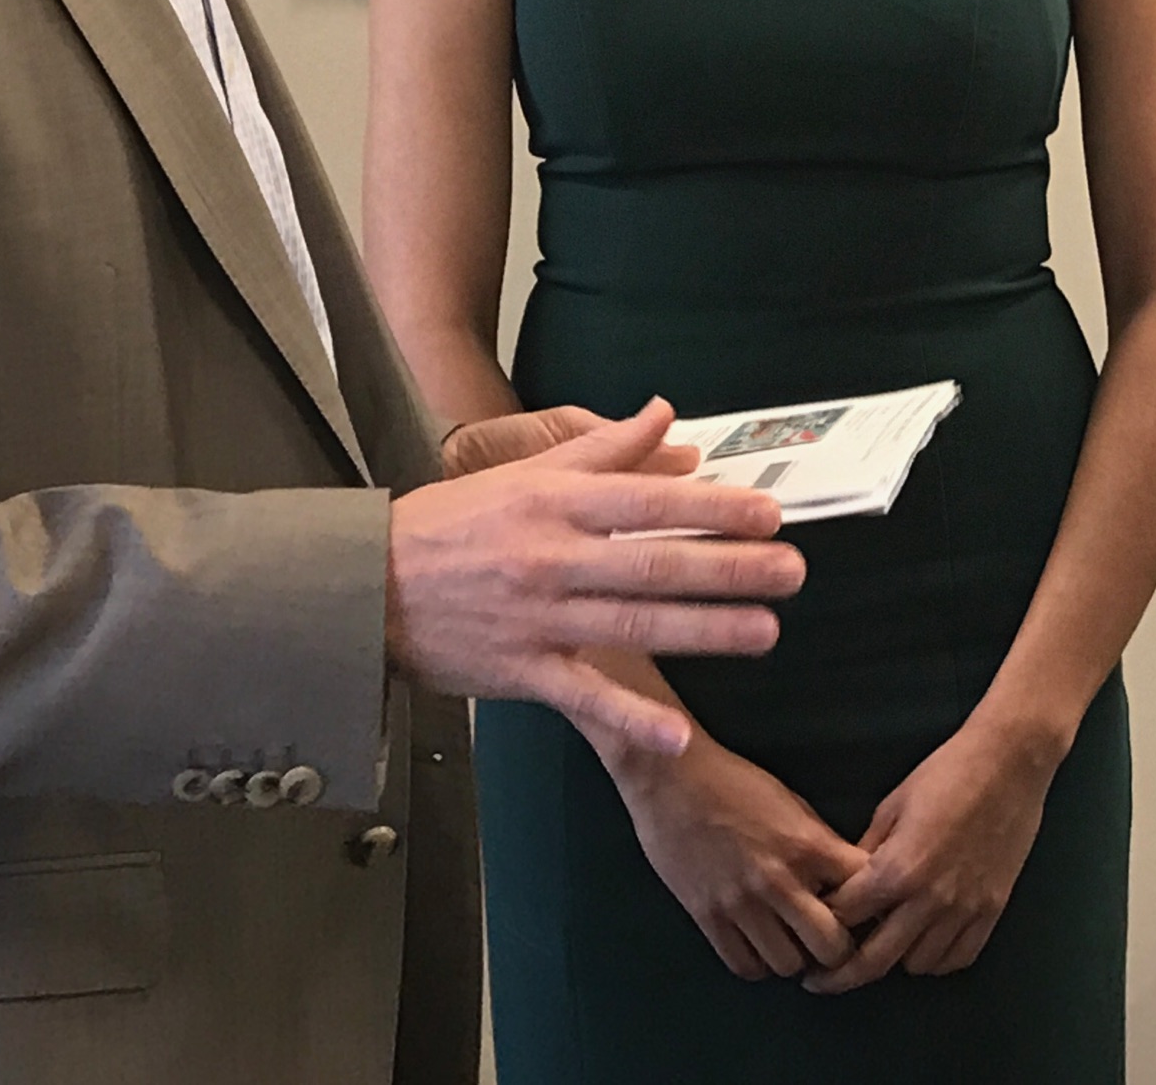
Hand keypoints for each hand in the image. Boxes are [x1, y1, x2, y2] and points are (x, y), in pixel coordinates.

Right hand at [385, 401, 801, 755]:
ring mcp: (538, 618)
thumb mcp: (524, 471)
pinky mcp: (520, 670)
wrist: (363, 584)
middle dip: (729, 569)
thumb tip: (669, 421)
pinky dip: (630, 718)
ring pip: (633, 626)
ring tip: (765, 632)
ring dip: (704, 632)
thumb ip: (603, 447)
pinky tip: (678, 734)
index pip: (648, 502)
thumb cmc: (452, 523)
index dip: (712, 507)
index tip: (768, 513)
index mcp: (555, 503)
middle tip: (791, 572)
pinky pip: (584, 697)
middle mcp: (552, 557)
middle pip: (654, 564)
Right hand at [606, 733, 869, 980]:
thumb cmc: (733, 781)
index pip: (863, 893)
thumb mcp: (790, 803)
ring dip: (796, 957)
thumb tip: (845, 878)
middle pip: (831, 947)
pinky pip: (745, 966)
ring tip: (790, 939)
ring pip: (789, 965)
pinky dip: (758, 963)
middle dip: (837, 946)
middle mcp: (778, 881)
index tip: (862, 906)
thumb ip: (819, 843)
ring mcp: (741, 903)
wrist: (671, 777)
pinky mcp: (708, 917)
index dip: (869, 904)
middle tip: (828, 936)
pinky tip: (758, 943)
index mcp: (806, 845)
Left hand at [806, 714, 1060, 991]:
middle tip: (821, 979)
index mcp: (898, 869)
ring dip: (894, 958)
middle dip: (840, 974)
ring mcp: (964, 910)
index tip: (811, 926)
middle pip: (875, 961)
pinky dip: (936, 957)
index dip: (821, 922)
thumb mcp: (892, 806)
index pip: (844, 917)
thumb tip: (846, 884)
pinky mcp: (991, 911)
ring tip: (883, 942)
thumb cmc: (946, 773)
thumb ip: (866, 852)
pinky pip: (957, 958)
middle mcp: (930, 900)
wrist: (1008, 764)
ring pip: (917, 965)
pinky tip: (923, 941)